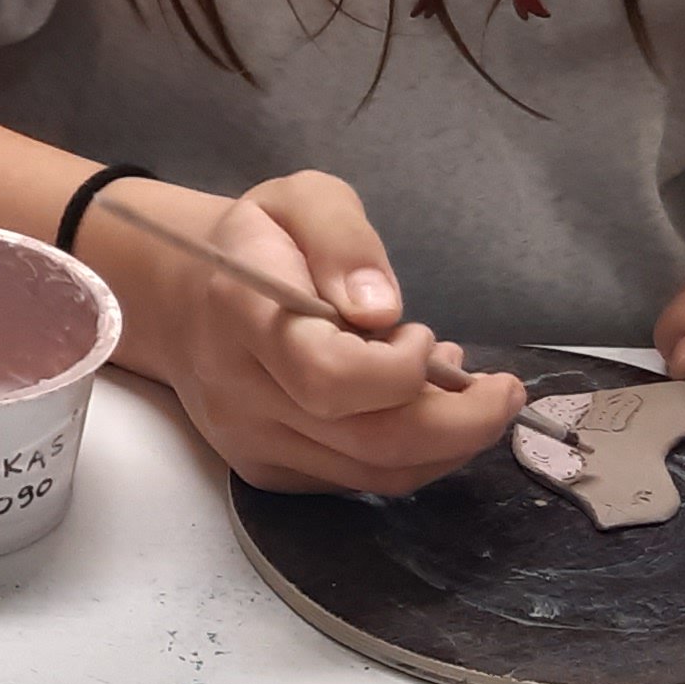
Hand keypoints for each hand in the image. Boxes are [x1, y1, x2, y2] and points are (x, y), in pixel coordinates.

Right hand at [95, 169, 523, 495]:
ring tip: (468, 392)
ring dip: (447, 443)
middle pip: (368, 442)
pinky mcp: (267, 470)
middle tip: (503, 388)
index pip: (328, 376)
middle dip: (460, 423)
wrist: (182, 299)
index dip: (400, 371)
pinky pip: (358, 484)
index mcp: (243, 313)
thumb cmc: (257, 241)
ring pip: (373, 474)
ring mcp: (251, 440)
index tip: (424, 332)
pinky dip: (413, 456)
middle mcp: (241, 390)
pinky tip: (421, 408)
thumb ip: (344, 238)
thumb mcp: (302, 199)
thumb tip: (382, 310)